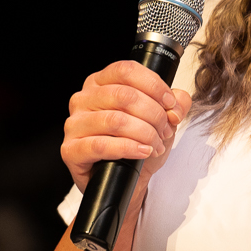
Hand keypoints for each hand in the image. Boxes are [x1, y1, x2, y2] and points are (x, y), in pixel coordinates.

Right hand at [44, 62, 192, 250]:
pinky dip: (128, 148)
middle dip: (153, 114)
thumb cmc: (138, 144)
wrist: (128, 180)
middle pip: (124, 95)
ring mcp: (74, 124)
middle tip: (165, 130)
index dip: (154, 85)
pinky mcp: (71, 150)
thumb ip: (175, 104)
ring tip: (156, 144)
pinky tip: (143, 151)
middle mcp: (83, 99)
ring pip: (115, 120)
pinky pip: (101, 145)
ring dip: (144, 133)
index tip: (170, 104)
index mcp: (100, 83)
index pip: (126, 70)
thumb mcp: (162, 119)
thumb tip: (178, 101)